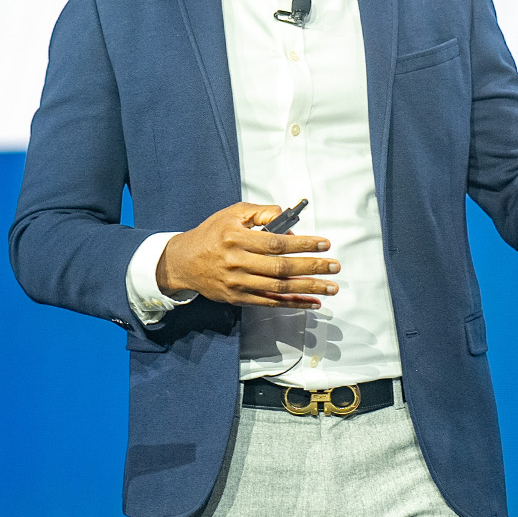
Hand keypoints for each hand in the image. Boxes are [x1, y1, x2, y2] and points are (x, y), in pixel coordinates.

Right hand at [154, 202, 338, 307]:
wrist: (184, 262)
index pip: (276, 242)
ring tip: (330, 287)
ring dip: (308, 288)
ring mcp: (237, 283)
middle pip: (281, 267)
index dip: (303, 244)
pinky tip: (311, 303)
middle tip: (334, 266)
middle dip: (312, 267)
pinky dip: (293, 304)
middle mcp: (237, 262)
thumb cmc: (211, 234)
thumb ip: (260, 213)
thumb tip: (287, 219)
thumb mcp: (232, 214)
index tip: (324, 244)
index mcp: (236, 238)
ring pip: (278, 287)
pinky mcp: (238, 298)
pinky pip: (270, 303)